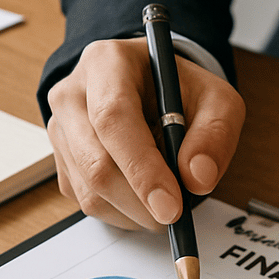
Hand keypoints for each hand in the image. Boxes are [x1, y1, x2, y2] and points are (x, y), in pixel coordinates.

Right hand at [46, 37, 244, 228]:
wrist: (152, 89)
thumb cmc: (181, 91)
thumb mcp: (217, 100)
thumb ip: (215, 134)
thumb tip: (198, 178)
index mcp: (107, 63)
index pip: (113, 120)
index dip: (142, 169)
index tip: (170, 206)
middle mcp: (72, 95)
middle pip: (96, 163)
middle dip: (141, 201)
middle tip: (175, 214)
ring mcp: (61, 131)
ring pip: (90, 191)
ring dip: (134, 211)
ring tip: (165, 197)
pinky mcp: (61, 162)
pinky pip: (87, 202)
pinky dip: (122, 212)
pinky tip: (143, 193)